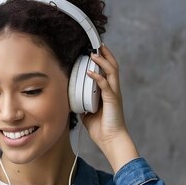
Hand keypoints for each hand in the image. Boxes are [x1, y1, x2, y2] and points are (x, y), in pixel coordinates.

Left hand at [82, 44, 138, 171]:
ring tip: (93, 53)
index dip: (103, 60)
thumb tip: (72, 99)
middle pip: (112, 67)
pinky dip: (97, 77)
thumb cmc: (101, 128)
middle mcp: (113, 90)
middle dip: (105, 55)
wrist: (111, 140)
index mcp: (108, 92)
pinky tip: (90, 72)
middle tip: (98, 44)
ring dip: (102, 61)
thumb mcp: (87, 112)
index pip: (107, 72)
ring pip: (111, 72)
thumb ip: (82, 103)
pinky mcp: (112, 100)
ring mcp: (114, 94)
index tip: (95, 51)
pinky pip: (105, 85)